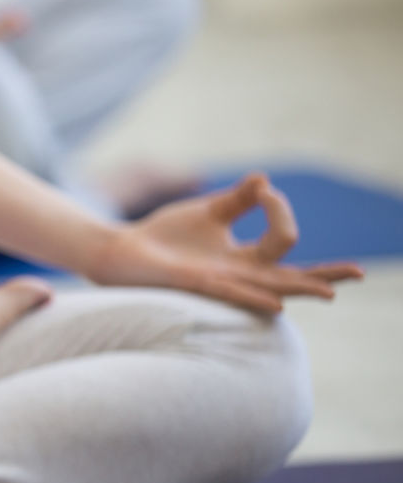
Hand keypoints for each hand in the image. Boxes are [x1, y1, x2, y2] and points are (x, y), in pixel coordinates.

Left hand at [86, 173, 362, 313]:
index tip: (262, 189)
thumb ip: (238, 201)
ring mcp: (220, 282)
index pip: (283, 237)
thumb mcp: (208, 213)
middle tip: (359, 273)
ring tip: (329, 292)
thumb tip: (265, 180)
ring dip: (298, 288)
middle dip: (324, 274)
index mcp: (244, 258)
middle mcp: (238, 274)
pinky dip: (253, 295)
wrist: (123, 251)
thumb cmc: (165, 237)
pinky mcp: (197, 284)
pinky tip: (276, 302)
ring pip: (268, 288)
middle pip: (291, 276)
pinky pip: (230, 292)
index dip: (281, 208)